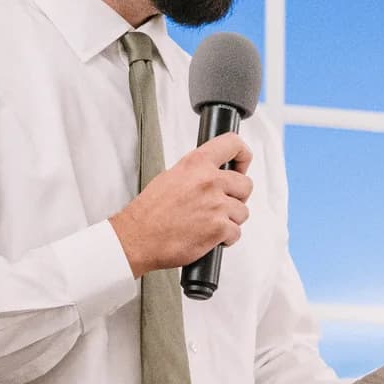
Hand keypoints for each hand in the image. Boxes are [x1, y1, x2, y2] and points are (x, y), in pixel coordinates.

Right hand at [108, 131, 252, 276]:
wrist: (138, 238)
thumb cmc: (149, 212)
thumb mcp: (170, 177)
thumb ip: (197, 172)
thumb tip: (215, 174)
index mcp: (196, 164)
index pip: (233, 145)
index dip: (243, 157)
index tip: (241, 167)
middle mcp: (208, 181)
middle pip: (246, 184)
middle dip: (237, 197)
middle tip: (221, 205)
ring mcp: (216, 204)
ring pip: (242, 211)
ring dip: (230, 220)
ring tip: (208, 223)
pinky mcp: (219, 228)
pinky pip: (236, 233)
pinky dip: (225, 239)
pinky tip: (207, 236)